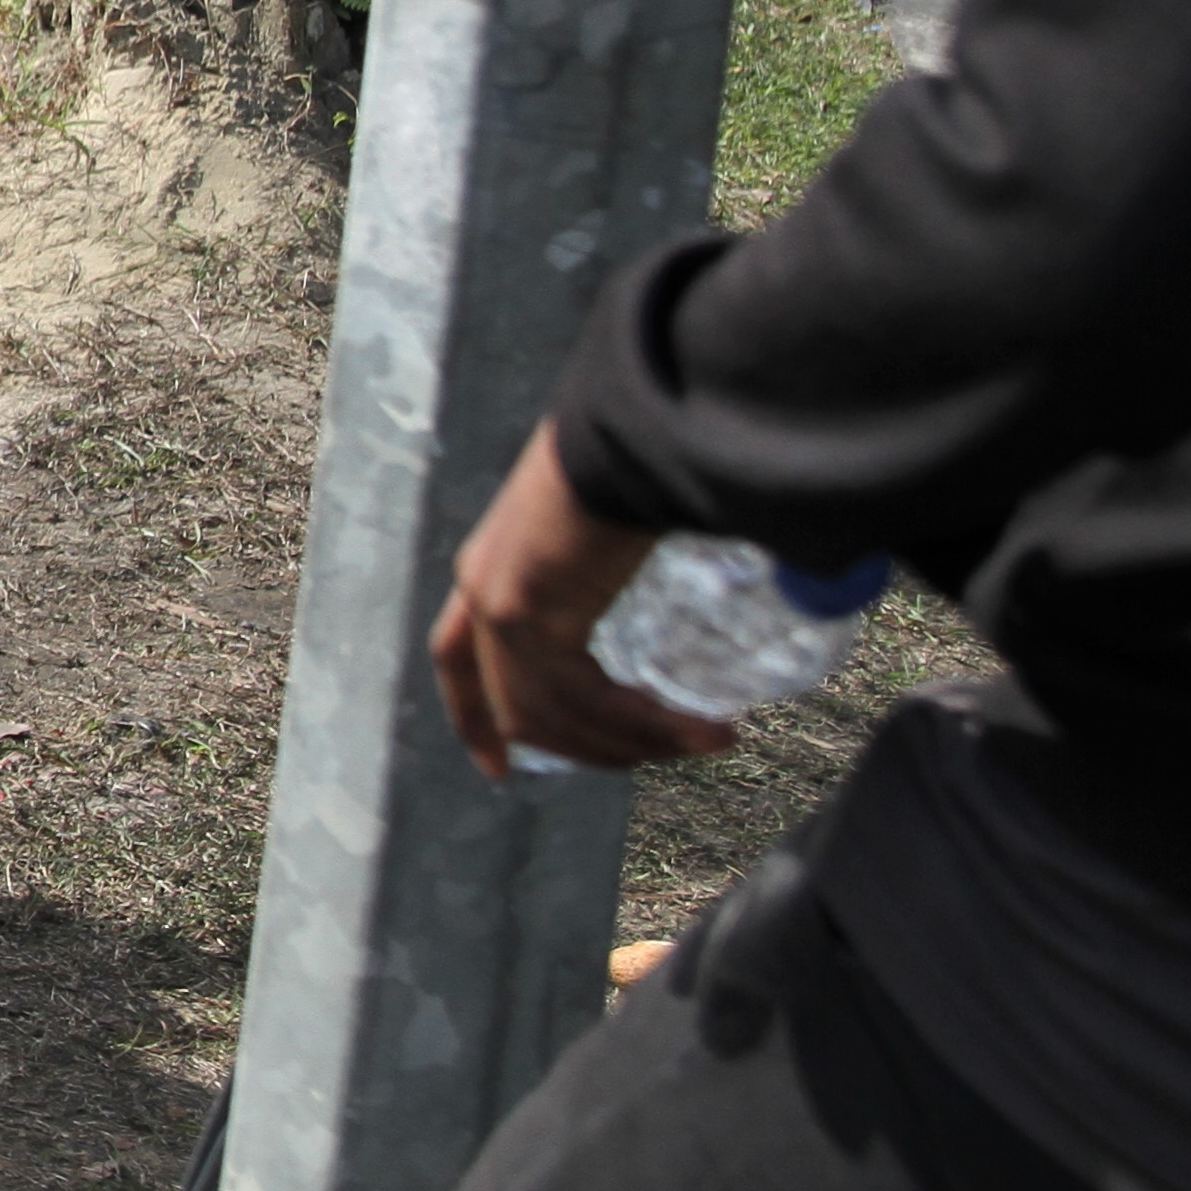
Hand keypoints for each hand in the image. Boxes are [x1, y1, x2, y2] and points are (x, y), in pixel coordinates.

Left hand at [429, 425, 732, 778]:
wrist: (634, 419)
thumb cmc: (642, 458)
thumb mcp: (613, 526)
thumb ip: (633, 574)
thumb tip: (733, 592)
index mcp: (490, 566)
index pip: (457, 661)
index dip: (475, 721)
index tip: (498, 771)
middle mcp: (481, 588)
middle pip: (519, 710)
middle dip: (597, 747)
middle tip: (675, 749)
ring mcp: (496, 599)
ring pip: (556, 717)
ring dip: (637, 743)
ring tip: (714, 740)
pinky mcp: (524, 609)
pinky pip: (583, 701)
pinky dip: (643, 727)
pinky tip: (702, 727)